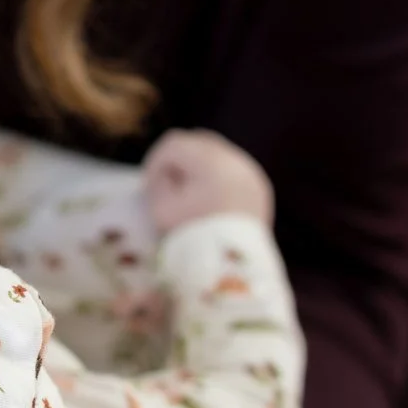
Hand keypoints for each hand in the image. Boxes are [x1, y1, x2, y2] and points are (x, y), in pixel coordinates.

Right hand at [143, 128, 273, 231]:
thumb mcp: (162, 209)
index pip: (174, 144)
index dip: (156, 161)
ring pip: (219, 155)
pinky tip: (210, 202)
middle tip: (167, 186)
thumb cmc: (192, 237)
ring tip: (189, 195)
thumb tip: (167, 175)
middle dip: (179, 160)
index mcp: (209, 160)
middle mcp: (234, 159)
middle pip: (199, 142)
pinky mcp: (260, 189)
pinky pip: (234, 172)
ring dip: (200, 168)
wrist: (232, 266)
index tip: (148, 186)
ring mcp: (251, 173)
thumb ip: (159, 183)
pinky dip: (220, 179)